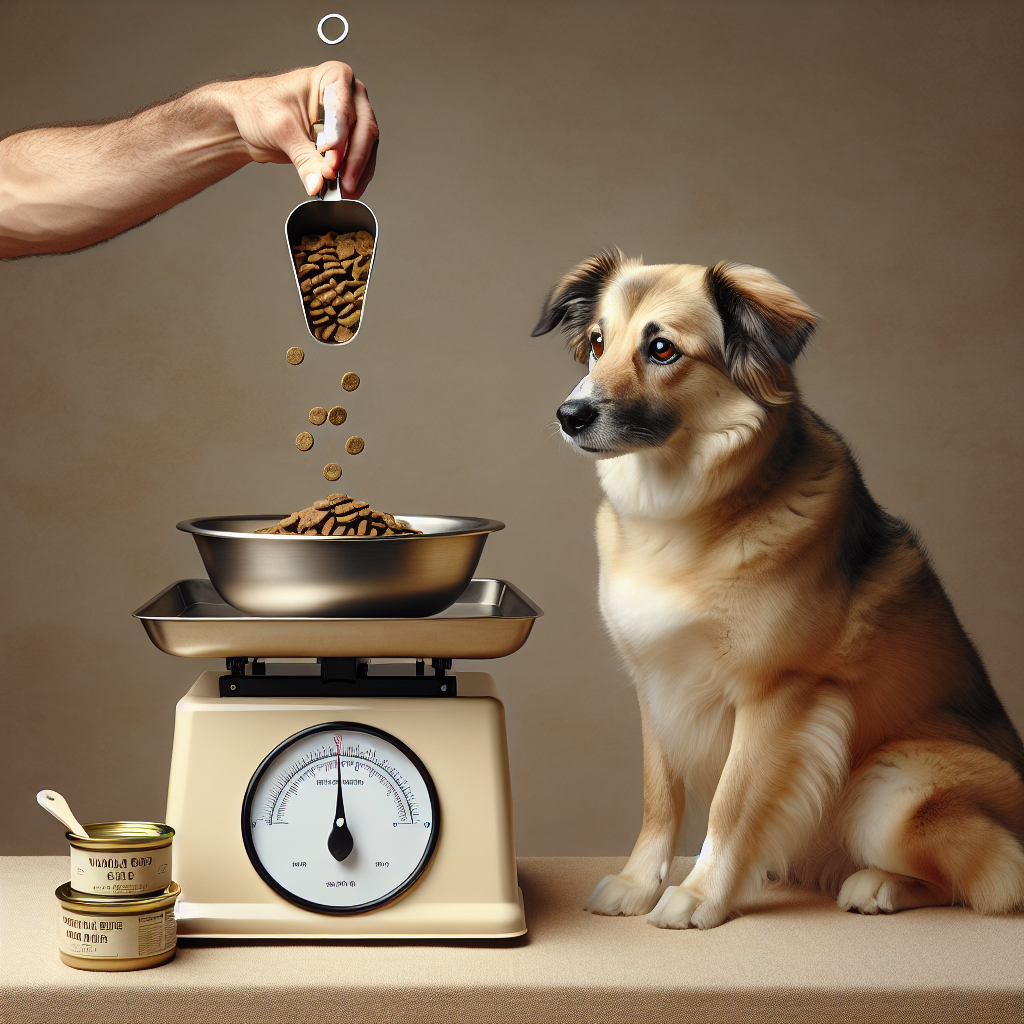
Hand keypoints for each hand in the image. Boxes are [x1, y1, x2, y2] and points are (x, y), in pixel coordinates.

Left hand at [221, 61, 378, 198]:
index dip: (339, 132)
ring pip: (366, 149)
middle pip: (363, 129)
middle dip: (352, 158)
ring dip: (356, 172)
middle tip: (338, 178)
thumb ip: (304, 157)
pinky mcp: (345, 144)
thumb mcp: (281, 130)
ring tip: (342, 190)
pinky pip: (360, 163)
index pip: (345, 106)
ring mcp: (348, 122)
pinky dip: (354, 178)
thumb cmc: (259, 107)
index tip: (328, 152)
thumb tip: (320, 181)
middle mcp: (346, 97)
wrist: (246, 122)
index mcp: (332, 77)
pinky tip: (345, 190)